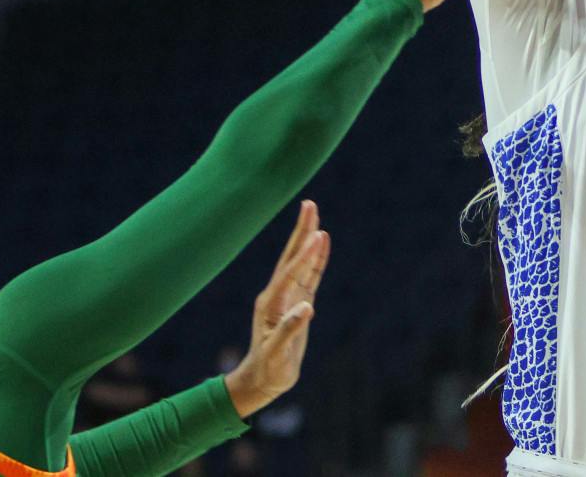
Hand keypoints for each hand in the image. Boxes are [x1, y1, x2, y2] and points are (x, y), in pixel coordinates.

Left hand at [223, 201, 328, 418]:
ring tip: (315, 215)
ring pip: (300, 262)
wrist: (263, 380)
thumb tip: (307, 308)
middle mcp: (278, 294)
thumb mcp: (277, 354)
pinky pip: (309, 276)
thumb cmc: (269, 369)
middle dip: (302, 231)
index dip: (305, 255)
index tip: (318, 235)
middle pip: (292, 257)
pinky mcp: (297, 303)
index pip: (291, 273)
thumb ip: (289, 330)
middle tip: (310, 204)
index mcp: (271, 303)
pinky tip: (322, 244)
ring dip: (308, 239)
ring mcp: (287, 297)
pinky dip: (316, 259)